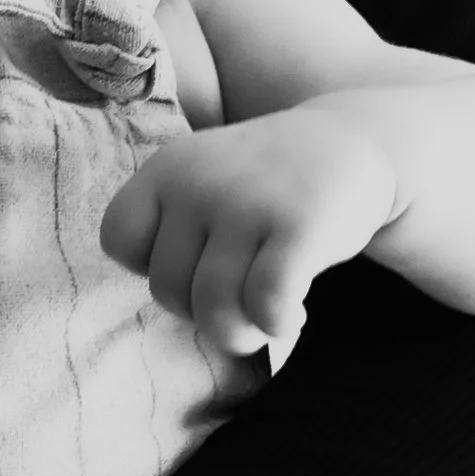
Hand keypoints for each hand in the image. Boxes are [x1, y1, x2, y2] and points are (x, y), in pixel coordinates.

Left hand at [99, 104, 399, 353]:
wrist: (356, 142)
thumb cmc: (265, 185)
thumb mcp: (202, 180)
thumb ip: (168, 233)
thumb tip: (159, 317)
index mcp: (166, 168)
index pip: (118, 239)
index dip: (149, 265)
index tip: (194, 260)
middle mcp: (198, 182)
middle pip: (167, 289)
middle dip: (201, 310)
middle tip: (239, 295)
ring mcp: (248, 203)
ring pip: (213, 310)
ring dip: (240, 333)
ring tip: (263, 317)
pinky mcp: (299, 227)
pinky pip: (265, 305)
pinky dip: (275, 326)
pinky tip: (293, 316)